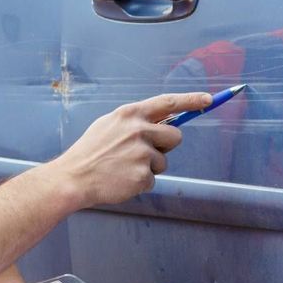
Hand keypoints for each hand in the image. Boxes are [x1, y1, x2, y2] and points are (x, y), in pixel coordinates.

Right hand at [51, 92, 210, 206]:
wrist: (73, 177)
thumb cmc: (90, 152)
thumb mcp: (109, 125)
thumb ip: (135, 121)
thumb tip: (162, 120)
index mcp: (130, 114)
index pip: (168, 103)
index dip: (191, 100)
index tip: (209, 100)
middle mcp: (138, 130)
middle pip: (176, 136)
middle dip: (166, 146)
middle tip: (143, 153)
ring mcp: (141, 153)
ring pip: (164, 161)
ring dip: (149, 167)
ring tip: (124, 168)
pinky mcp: (142, 175)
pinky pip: (153, 179)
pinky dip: (140, 182)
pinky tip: (122, 180)